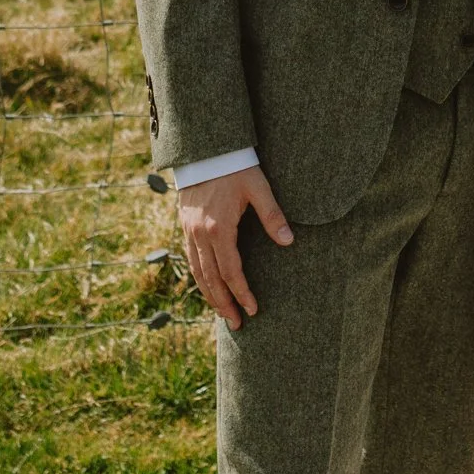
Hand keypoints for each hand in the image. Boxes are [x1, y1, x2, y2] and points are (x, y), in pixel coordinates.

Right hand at [178, 165, 292, 329]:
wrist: (205, 148)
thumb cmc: (236, 167)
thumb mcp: (258, 188)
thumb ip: (273, 215)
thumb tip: (288, 241)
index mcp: (219, 228)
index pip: (231, 271)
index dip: (242, 293)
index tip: (253, 309)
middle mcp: (199, 234)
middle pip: (211, 278)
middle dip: (224, 303)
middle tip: (237, 324)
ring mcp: (189, 230)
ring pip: (197, 271)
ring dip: (210, 294)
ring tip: (222, 313)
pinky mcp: (184, 225)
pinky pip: (190, 259)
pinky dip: (199, 277)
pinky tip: (208, 285)